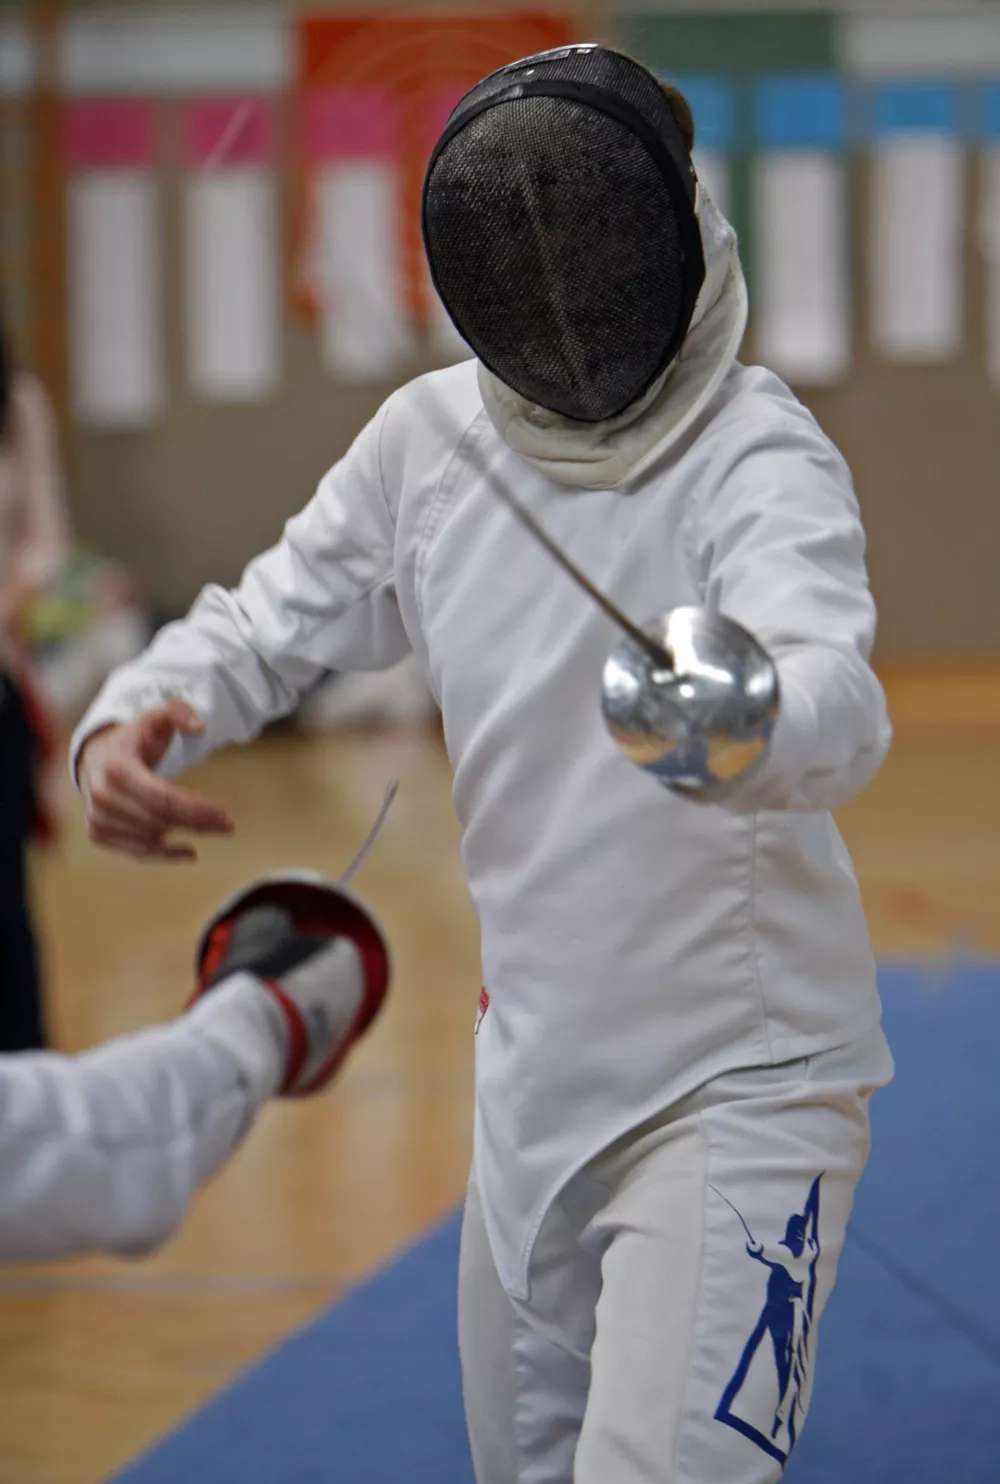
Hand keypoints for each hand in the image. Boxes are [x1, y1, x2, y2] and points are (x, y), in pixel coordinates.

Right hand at [80, 700, 233, 861]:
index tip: (225, 814)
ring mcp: (97, 818)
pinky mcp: (98, 834)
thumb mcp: (155, 718)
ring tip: (210, 827)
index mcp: (117, 768)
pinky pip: (137, 852)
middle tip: (227, 825)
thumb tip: (201, 728)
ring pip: (151, 837)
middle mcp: (103, 796)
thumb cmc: (133, 740)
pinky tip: (190, 852)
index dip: (196, 809)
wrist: (95, 757)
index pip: (163, 798)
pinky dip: (164, 856)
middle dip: (198, 823)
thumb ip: (179, 713)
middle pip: (160, 820)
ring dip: (184, 834)